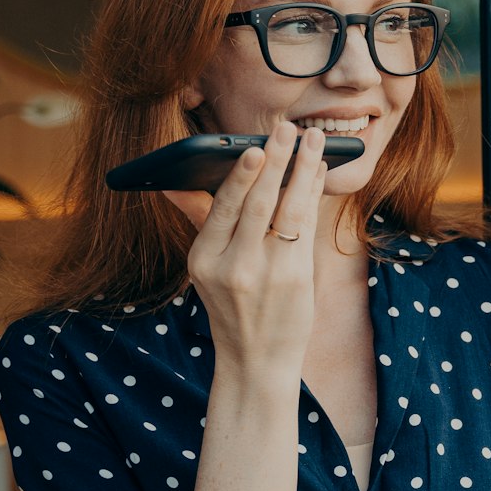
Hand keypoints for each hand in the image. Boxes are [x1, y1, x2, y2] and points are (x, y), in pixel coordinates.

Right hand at [160, 119, 326, 378]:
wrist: (256, 360)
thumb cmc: (231, 306)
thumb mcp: (206, 269)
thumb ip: (200, 220)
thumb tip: (172, 182)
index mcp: (204, 260)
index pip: (222, 209)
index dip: (240, 177)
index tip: (253, 148)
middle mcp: (235, 266)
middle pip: (258, 204)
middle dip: (275, 161)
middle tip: (287, 129)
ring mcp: (269, 274)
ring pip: (289, 210)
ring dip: (304, 170)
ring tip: (314, 140)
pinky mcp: (297, 278)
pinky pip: (307, 226)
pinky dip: (313, 195)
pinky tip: (318, 173)